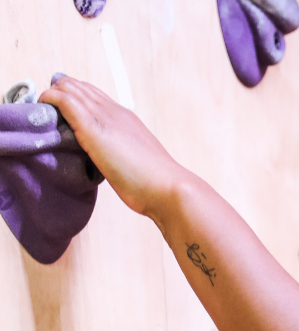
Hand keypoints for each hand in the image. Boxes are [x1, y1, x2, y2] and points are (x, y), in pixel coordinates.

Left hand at [38, 76, 186, 219]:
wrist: (168, 188)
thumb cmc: (157, 186)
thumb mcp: (139, 164)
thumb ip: (125, 157)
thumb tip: (118, 166)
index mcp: (128, 120)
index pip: (96, 97)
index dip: (78, 98)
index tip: (65, 110)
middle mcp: (115, 112)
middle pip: (80, 87)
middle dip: (61, 92)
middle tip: (48, 109)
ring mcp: (103, 116)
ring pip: (68, 87)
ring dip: (52, 94)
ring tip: (42, 110)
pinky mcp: (91, 125)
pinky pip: (63, 99)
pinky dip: (49, 99)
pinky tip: (43, 109)